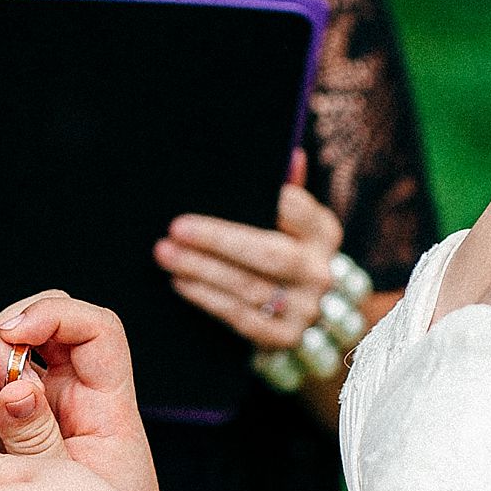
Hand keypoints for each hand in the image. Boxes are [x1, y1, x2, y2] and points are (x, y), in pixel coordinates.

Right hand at [0, 292, 165, 490]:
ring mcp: (36, 410)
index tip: (15, 336)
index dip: (54, 315)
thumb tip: (14, 390)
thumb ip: (42, 440)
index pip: (94, 328)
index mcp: (106, 401)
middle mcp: (71, 395)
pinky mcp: (3, 432)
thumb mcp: (74, 489)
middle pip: (32, 331)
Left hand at [154, 153, 345, 354]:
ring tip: (166, 254)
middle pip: (267, 253)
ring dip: (201, 270)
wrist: (312, 320)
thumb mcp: (297, 225)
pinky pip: (239, 317)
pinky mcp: (284, 337)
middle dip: (217, 239)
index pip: (296, 208)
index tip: (219, 190)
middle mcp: (318, 271)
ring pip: (247, 287)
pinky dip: (207, 299)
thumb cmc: (289, 255)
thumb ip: (289, 191)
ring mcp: (304, 308)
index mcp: (323, 233)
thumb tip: (289, 153)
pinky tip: (180, 283)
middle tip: (175, 227)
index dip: (267, 199)